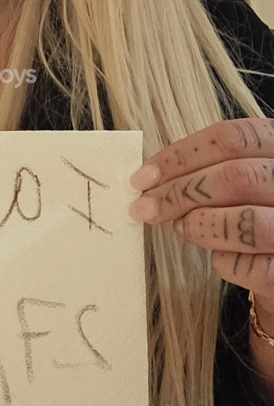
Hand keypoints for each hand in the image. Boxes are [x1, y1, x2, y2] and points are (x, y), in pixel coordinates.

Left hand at [129, 118, 273, 330]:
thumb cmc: (263, 212)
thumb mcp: (249, 177)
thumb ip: (214, 169)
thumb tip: (154, 178)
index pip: (233, 138)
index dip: (181, 156)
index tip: (144, 176)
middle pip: (236, 177)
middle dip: (179, 192)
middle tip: (145, 207)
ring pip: (248, 223)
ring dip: (200, 225)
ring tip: (181, 228)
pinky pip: (254, 267)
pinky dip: (226, 262)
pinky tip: (218, 258)